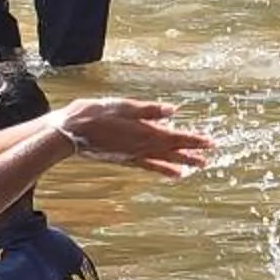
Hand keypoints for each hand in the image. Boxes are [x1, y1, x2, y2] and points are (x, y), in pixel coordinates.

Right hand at [57, 97, 212, 174]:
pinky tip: (173, 173)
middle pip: (172, 150)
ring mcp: (132, 154)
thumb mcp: (120, 106)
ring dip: (181, 162)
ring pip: (163, 159)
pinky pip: (149, 166)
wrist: (68, 134)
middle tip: (210, 155)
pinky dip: (164, 169)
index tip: (210, 142)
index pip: (174, 136)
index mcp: (143, 131)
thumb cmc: (91, 115)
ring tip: (198, 166)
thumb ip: (148, 110)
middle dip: (192, 152)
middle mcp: (141, 146)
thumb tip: (173, 111)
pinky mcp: (124, 159)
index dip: (193, 139)